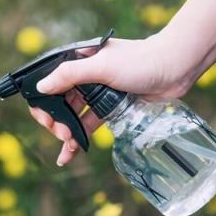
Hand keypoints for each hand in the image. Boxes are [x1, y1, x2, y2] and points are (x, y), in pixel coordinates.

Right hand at [29, 32, 198, 165]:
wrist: (175, 68)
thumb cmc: (139, 62)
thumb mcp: (102, 67)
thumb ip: (70, 75)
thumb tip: (40, 88)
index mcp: (78, 60)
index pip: (49, 82)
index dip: (43, 102)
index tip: (47, 119)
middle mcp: (84, 75)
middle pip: (59, 102)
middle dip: (55, 120)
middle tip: (62, 134)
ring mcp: (97, 92)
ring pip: (73, 115)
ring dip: (66, 132)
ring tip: (67, 146)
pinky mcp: (110, 106)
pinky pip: (89, 123)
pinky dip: (79, 137)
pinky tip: (70, 154)